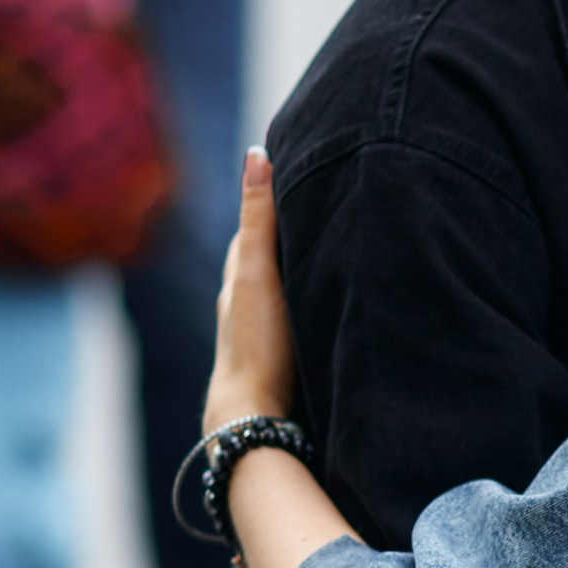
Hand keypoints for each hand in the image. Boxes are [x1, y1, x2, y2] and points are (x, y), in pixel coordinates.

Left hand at [207, 146, 299, 431]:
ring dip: (298, 273)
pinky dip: (304, 303)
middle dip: (287, 237)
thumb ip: (260, 217)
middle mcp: (244, 303)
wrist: (253, 414)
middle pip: (265, 260)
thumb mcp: (258, 270)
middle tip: (319, 212)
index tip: (297, 178)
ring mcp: (260, 334)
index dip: (273, 204)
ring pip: (279, 291)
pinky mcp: (278, 359)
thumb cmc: (256, 341)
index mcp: (238, 278)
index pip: (254, 230)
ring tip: (328, 255)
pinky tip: (324, 307)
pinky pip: (292, 317)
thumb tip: (257, 153)